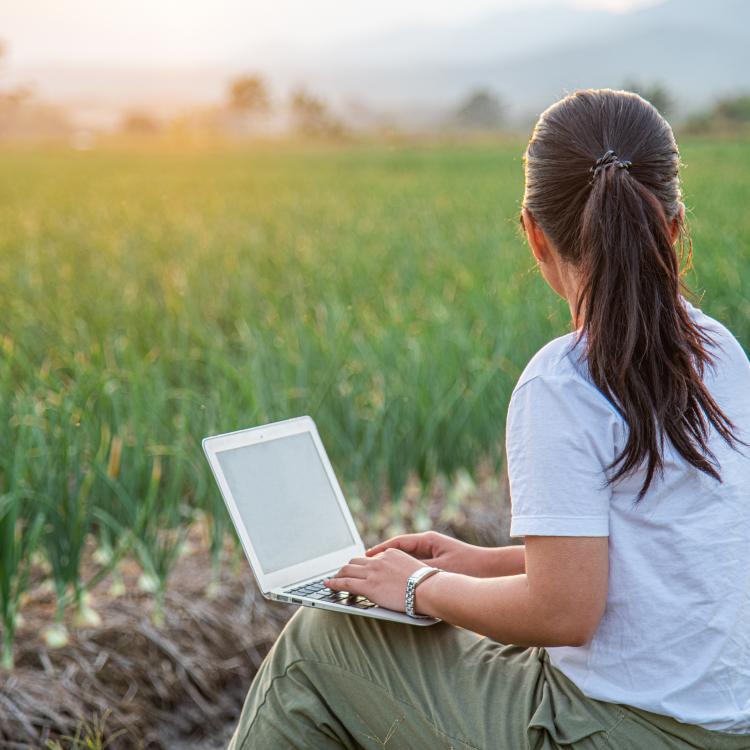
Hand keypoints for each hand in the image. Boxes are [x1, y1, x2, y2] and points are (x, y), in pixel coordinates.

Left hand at [324, 548, 424, 611]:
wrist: (428, 589)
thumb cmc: (426, 584)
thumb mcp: (413, 569)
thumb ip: (401, 570)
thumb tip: (399, 579)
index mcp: (390, 553)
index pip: (370, 558)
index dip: (361, 565)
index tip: (357, 569)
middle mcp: (379, 560)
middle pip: (355, 561)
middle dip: (346, 568)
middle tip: (341, 574)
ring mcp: (372, 572)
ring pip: (347, 570)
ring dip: (338, 575)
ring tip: (332, 581)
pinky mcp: (368, 586)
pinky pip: (345, 583)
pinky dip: (334, 584)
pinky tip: (328, 586)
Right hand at [365, 530, 482, 575]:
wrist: (492, 570)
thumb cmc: (469, 567)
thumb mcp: (440, 569)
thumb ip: (418, 571)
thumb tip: (400, 575)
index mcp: (428, 540)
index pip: (398, 542)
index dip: (380, 549)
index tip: (366, 556)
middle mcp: (429, 545)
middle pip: (400, 550)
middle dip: (382, 558)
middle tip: (365, 565)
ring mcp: (434, 555)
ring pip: (407, 560)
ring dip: (393, 567)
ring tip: (376, 575)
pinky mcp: (439, 566)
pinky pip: (416, 569)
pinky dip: (405, 574)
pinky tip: (397, 584)